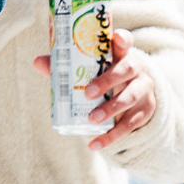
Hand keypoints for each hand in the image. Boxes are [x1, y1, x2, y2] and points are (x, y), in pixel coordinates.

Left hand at [32, 29, 156, 150]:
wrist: (136, 96)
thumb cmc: (106, 75)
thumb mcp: (92, 68)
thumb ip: (67, 65)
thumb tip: (38, 62)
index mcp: (122, 54)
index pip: (125, 42)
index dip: (123, 39)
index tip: (118, 39)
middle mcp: (137, 69)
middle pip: (128, 70)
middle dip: (108, 81)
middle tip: (87, 93)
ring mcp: (143, 90)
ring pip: (131, 98)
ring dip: (111, 109)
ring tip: (91, 119)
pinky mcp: (145, 112)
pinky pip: (130, 125)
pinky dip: (111, 137)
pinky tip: (95, 144)